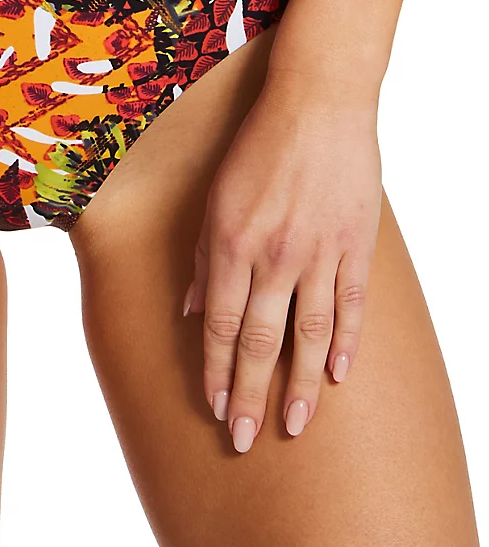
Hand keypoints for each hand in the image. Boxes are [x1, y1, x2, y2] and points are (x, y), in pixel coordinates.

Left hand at [183, 70, 380, 451]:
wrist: (317, 106)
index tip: (214, 409)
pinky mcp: (355, 245)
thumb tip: (191, 311)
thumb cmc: (256, 147)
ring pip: (308, 335)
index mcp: (231, 244)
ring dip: (299, 386)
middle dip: (248, 395)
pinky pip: (351, 305)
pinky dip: (345, 343)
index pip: (219, 326)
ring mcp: (318, 253)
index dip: (216, 372)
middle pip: (258, 341)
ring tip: (293, 427)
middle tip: (244, 440)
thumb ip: (203, 258)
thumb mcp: (214, 198)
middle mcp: (273, 256)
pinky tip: (338, 377)